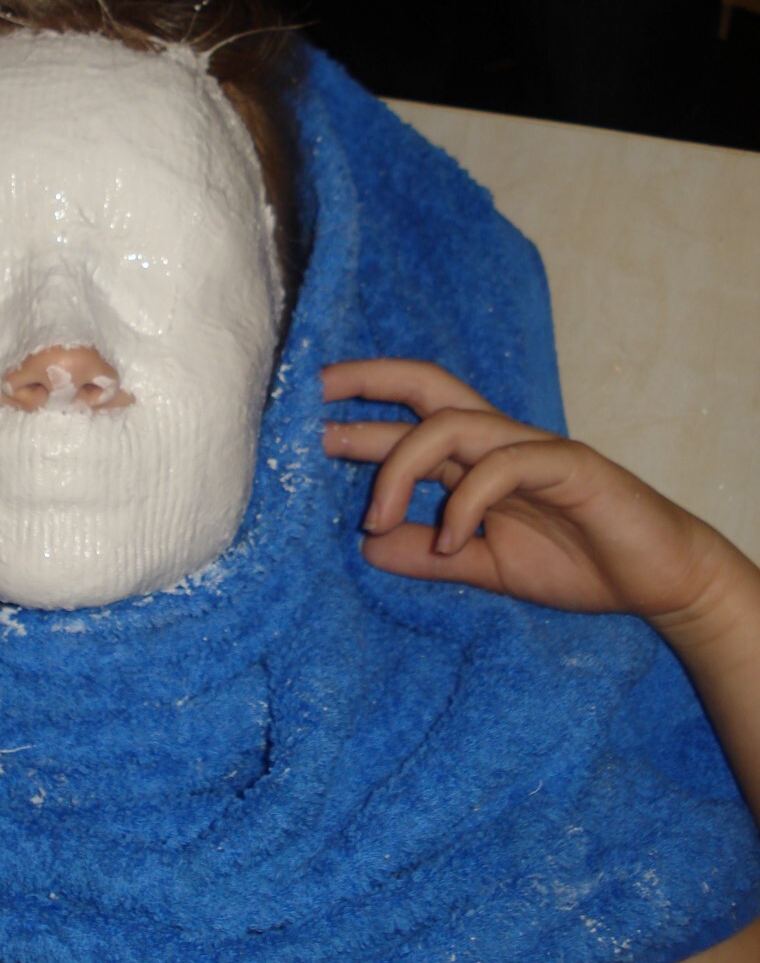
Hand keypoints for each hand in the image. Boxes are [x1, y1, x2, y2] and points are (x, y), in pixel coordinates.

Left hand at [321, 359, 734, 634]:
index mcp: (476, 457)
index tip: (303, 418)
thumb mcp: (485, 566)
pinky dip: (466, 503)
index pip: (409, 415)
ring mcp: (531, 448)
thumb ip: (430, 556)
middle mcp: (497, 440)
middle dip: (368, 381)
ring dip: (401, 466)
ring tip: (374, 518)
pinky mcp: (568, 466)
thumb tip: (367, 549)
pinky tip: (449, 541)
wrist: (659, 580)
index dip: (358, 410)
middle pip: (427, 386)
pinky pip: (503, 466)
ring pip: (452, 424)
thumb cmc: (577, 563)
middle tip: (311, 398)